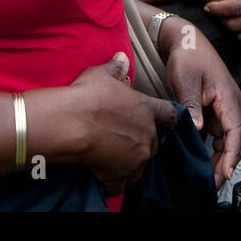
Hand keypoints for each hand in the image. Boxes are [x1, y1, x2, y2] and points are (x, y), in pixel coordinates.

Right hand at [69, 53, 178, 195]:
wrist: (71, 123)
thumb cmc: (87, 95)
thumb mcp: (101, 74)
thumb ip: (115, 68)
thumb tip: (122, 57)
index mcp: (146, 109)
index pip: (170, 114)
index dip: (168, 117)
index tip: (168, 120)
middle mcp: (146, 134)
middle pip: (154, 142)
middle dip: (142, 141)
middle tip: (123, 140)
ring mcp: (136, 157)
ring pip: (139, 165)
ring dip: (130, 163)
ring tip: (111, 160)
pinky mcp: (122, 174)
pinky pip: (121, 183)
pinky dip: (113, 181)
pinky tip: (102, 176)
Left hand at [162, 25, 240, 187]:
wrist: (184, 41)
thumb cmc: (188, 57)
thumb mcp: (187, 81)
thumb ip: (192, 106)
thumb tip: (197, 130)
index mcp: (228, 99)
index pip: (236, 134)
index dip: (232, 156)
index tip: (225, 174)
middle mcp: (230, 106)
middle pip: (232, 142)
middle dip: (225, 164)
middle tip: (211, 185)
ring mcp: (222, 109)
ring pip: (225, 141)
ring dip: (218, 159)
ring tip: (206, 179)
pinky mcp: (213, 110)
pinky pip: (216, 135)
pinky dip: (210, 150)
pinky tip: (200, 161)